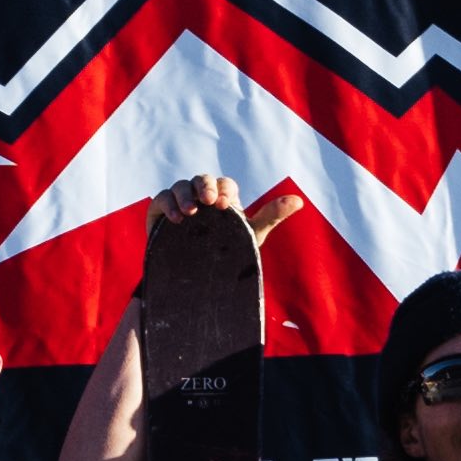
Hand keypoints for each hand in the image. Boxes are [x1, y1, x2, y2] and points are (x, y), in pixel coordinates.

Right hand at [147, 176, 307, 240]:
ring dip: (185, 195)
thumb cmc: (225, 255)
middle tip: (208, 201)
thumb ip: (272, 217)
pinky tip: (175, 219)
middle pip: (202, 179)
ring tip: (190, 212)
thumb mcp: (249, 236)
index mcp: (222, 199)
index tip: (224, 205)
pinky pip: (162, 198)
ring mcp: (180, 202)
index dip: (223, 189)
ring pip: (181, 186)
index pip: (224, 184)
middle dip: (205, 187)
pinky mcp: (160, 212)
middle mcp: (200, 197)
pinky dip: (168, 204)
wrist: (195, 282)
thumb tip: (299, 201)